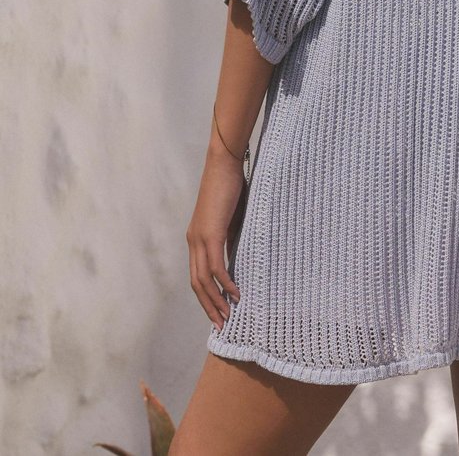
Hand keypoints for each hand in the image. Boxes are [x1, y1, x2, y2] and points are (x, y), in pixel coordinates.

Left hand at [186, 147, 245, 328]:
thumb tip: (236, 256)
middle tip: (222, 323)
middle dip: (209, 305)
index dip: (206, 295)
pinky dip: (224, 282)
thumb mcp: (231, 219)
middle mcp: (193, 241)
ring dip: (215, 300)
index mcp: (196, 238)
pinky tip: (234, 293)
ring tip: (227, 315)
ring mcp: (199, 238)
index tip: (218, 310)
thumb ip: (230, 238)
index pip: (197, 275)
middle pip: (196, 283)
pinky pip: (215, 266)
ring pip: (203, 279)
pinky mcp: (210, 233)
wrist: (223, 165)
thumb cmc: (230, 187)